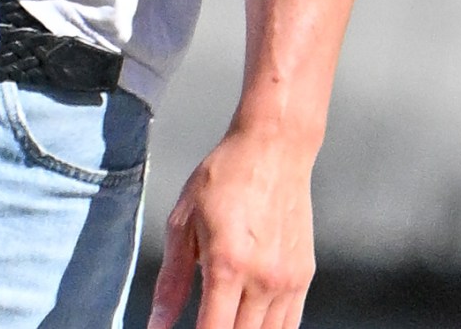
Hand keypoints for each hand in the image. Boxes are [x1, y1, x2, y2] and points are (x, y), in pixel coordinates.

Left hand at [148, 123, 316, 328]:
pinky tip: (247, 322)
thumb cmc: (223, 178)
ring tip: (224, 321)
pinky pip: (288, 324)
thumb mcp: (183, 222)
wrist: (274, 149)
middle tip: (204, 323)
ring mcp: (287, 280)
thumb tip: (157, 326)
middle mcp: (262, 278)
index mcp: (227, 264)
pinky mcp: (304, 276)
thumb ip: (171, 282)